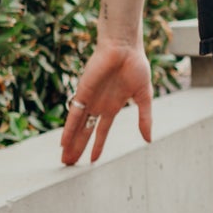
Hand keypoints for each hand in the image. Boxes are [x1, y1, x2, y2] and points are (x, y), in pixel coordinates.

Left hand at [61, 40, 154, 165]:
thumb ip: (145, 118)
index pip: (101, 130)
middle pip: (85, 132)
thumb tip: (148, 140)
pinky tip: (63, 142)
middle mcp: (98, 105)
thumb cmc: (135, 66)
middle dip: (78, 148)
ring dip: (71, 143)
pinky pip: (73, 114)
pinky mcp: (82, 92)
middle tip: (68, 164)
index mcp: (112, 106)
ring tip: (64, 159)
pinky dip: (68, 129)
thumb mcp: (144, 97)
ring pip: (77, 127)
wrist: (125, 48)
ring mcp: (88, 100)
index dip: (97, 145)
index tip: (92, 160)